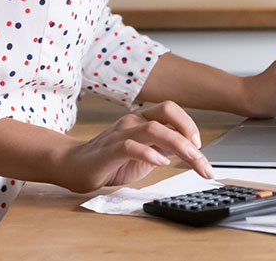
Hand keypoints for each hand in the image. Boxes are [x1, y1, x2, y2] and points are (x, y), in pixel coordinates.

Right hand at [55, 101, 213, 192]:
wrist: (73, 165)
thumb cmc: (110, 160)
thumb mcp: (145, 152)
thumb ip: (164, 147)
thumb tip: (192, 151)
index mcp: (142, 119)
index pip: (171, 110)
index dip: (189, 124)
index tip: (200, 147)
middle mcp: (133, 121)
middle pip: (167, 111)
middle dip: (189, 131)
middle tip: (202, 156)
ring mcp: (120, 133)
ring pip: (154, 128)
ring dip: (178, 144)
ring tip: (192, 160)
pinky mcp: (109, 150)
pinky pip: (131, 146)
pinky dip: (149, 154)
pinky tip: (160, 163)